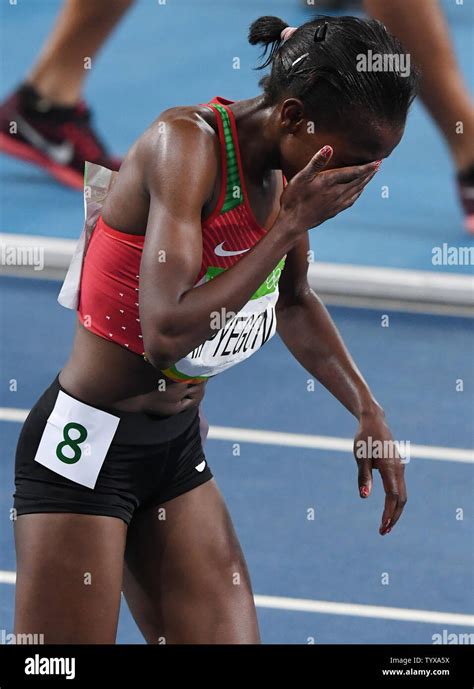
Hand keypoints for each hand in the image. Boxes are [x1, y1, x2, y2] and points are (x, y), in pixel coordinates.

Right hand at [279, 146, 379, 234]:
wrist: (292, 223)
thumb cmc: (293, 198)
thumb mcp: (301, 178)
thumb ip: (316, 163)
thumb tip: (328, 148)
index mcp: (330, 182)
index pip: (353, 172)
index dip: (367, 167)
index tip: (379, 160)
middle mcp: (337, 193)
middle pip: (358, 181)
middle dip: (369, 173)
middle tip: (379, 164)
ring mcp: (336, 204)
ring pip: (356, 191)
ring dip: (365, 182)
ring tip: (372, 175)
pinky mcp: (333, 211)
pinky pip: (351, 200)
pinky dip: (358, 193)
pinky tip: (358, 192)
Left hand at [353, 408, 406, 535]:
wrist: (374, 422)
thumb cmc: (365, 439)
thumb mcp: (360, 457)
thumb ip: (363, 477)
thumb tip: (365, 497)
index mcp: (390, 468)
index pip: (393, 496)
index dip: (389, 513)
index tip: (382, 526)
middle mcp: (399, 470)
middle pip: (401, 499)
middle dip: (393, 517)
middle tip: (383, 532)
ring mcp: (400, 469)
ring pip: (402, 495)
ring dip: (395, 511)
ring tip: (385, 525)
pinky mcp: (397, 468)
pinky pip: (400, 489)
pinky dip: (395, 502)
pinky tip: (388, 509)